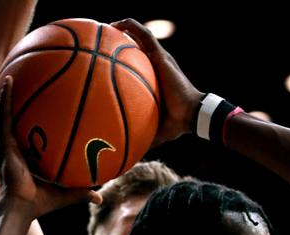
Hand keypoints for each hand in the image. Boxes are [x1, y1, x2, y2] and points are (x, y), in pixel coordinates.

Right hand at [0, 75, 100, 216]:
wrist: (23, 208)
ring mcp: (1, 146)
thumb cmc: (40, 204)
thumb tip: (101, 197)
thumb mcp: (65, 194)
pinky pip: (3, 116)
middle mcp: (4, 148)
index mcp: (15, 156)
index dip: (8, 120)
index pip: (9, 133)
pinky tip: (6, 83)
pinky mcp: (3, 144)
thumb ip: (81, 192)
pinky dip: (3, 99)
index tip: (13, 106)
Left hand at [110, 19, 202, 145]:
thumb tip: (123, 155)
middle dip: (117, 41)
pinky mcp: (162, 56)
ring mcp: (160, 59)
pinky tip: (115, 25)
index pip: (136, 65)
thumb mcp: (152, 129)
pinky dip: (130, 27)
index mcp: (153, 79)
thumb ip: (138, 136)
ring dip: (123, 28)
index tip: (102, 61)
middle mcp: (156, 66)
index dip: (120, 60)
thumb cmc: (175, 123)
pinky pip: (145, 36)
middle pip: (136, 46)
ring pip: (140, 36)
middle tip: (98, 40)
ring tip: (103, 27)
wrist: (191, 115)